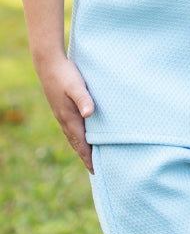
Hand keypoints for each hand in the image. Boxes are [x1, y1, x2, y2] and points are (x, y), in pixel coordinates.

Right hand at [35, 55, 94, 171]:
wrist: (49, 64)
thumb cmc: (66, 74)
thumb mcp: (76, 86)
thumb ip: (83, 99)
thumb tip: (89, 114)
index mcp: (69, 117)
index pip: (81, 142)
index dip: (88, 156)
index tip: (96, 169)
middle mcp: (64, 119)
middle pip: (76, 143)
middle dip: (86, 157)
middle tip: (95, 170)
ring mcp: (62, 114)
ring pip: (73, 136)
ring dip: (81, 148)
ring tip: (90, 158)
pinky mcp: (62, 108)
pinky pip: (71, 128)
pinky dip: (77, 137)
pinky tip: (82, 135)